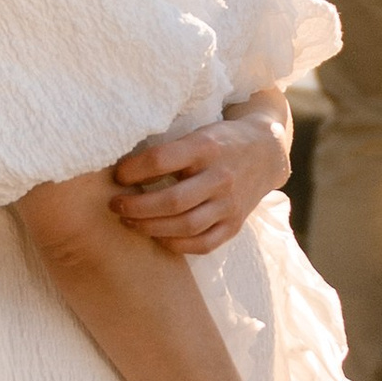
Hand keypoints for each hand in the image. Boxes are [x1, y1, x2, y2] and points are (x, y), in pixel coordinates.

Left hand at [111, 93, 291, 252]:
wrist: (266, 153)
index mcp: (206, 148)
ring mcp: (230, 204)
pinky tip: (158, 237)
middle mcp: (220, 177)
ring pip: (185, 226)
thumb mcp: (197, 135)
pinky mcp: (235, 224)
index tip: (118, 175)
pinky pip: (203, 244)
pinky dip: (176, 245)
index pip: (161, 160)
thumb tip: (123, 170)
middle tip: (115, 205)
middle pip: (172, 200)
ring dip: (150, 227)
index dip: (133, 170)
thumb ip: (169, 151)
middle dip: (136, 207)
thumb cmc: (220, 142)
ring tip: (129, 222)